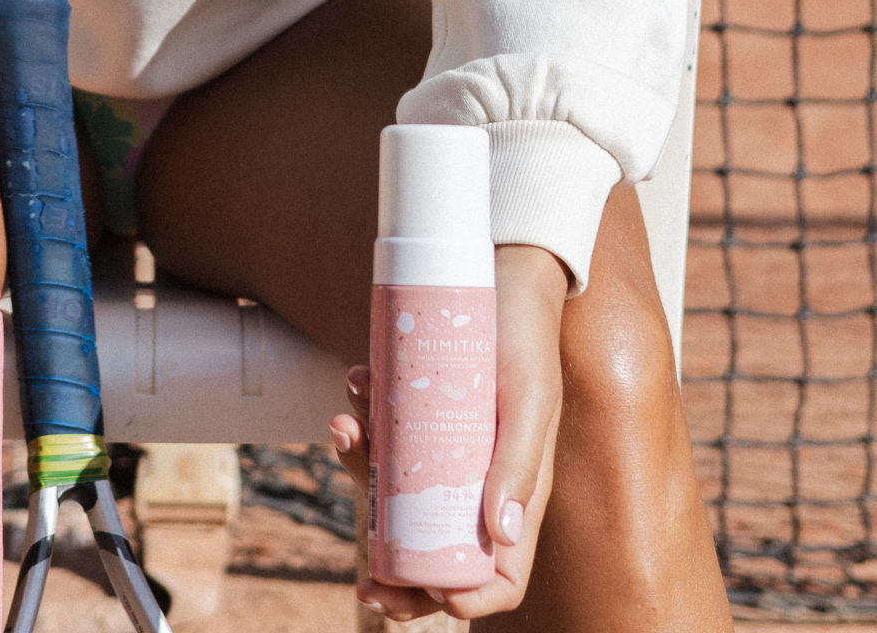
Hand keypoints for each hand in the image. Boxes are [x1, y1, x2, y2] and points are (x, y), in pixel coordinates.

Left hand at [330, 243, 566, 618]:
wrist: (505, 276)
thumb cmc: (526, 340)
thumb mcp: (531, 400)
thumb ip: (520, 464)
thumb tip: (500, 536)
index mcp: (515, 496)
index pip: (501, 575)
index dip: (469, 600)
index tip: (434, 597)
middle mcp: (476, 482)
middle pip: (436, 553)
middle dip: (396, 576)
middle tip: (362, 584)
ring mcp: (442, 449)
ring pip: (395, 492)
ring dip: (360, 472)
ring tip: (345, 430)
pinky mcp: (418, 412)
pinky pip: (383, 433)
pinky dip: (362, 416)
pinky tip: (357, 383)